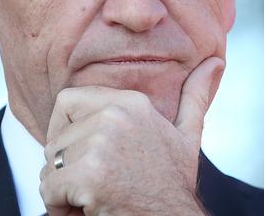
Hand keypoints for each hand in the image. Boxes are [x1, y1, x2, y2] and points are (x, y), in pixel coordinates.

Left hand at [39, 57, 223, 215]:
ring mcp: (102, 144)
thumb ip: (194, 98)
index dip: (66, 132)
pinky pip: (48, 188)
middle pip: (55, 136)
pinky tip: (88, 209)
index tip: (84, 154)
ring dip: (63, 187)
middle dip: (66, 165)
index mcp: (131, 102)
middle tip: (96, 182)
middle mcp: (115, 116)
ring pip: (50, 163)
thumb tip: (216, 61)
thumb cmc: (172, 185)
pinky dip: (59, 204)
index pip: (65, 101)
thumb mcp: (185, 137)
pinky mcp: (90, 174)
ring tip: (96, 195)